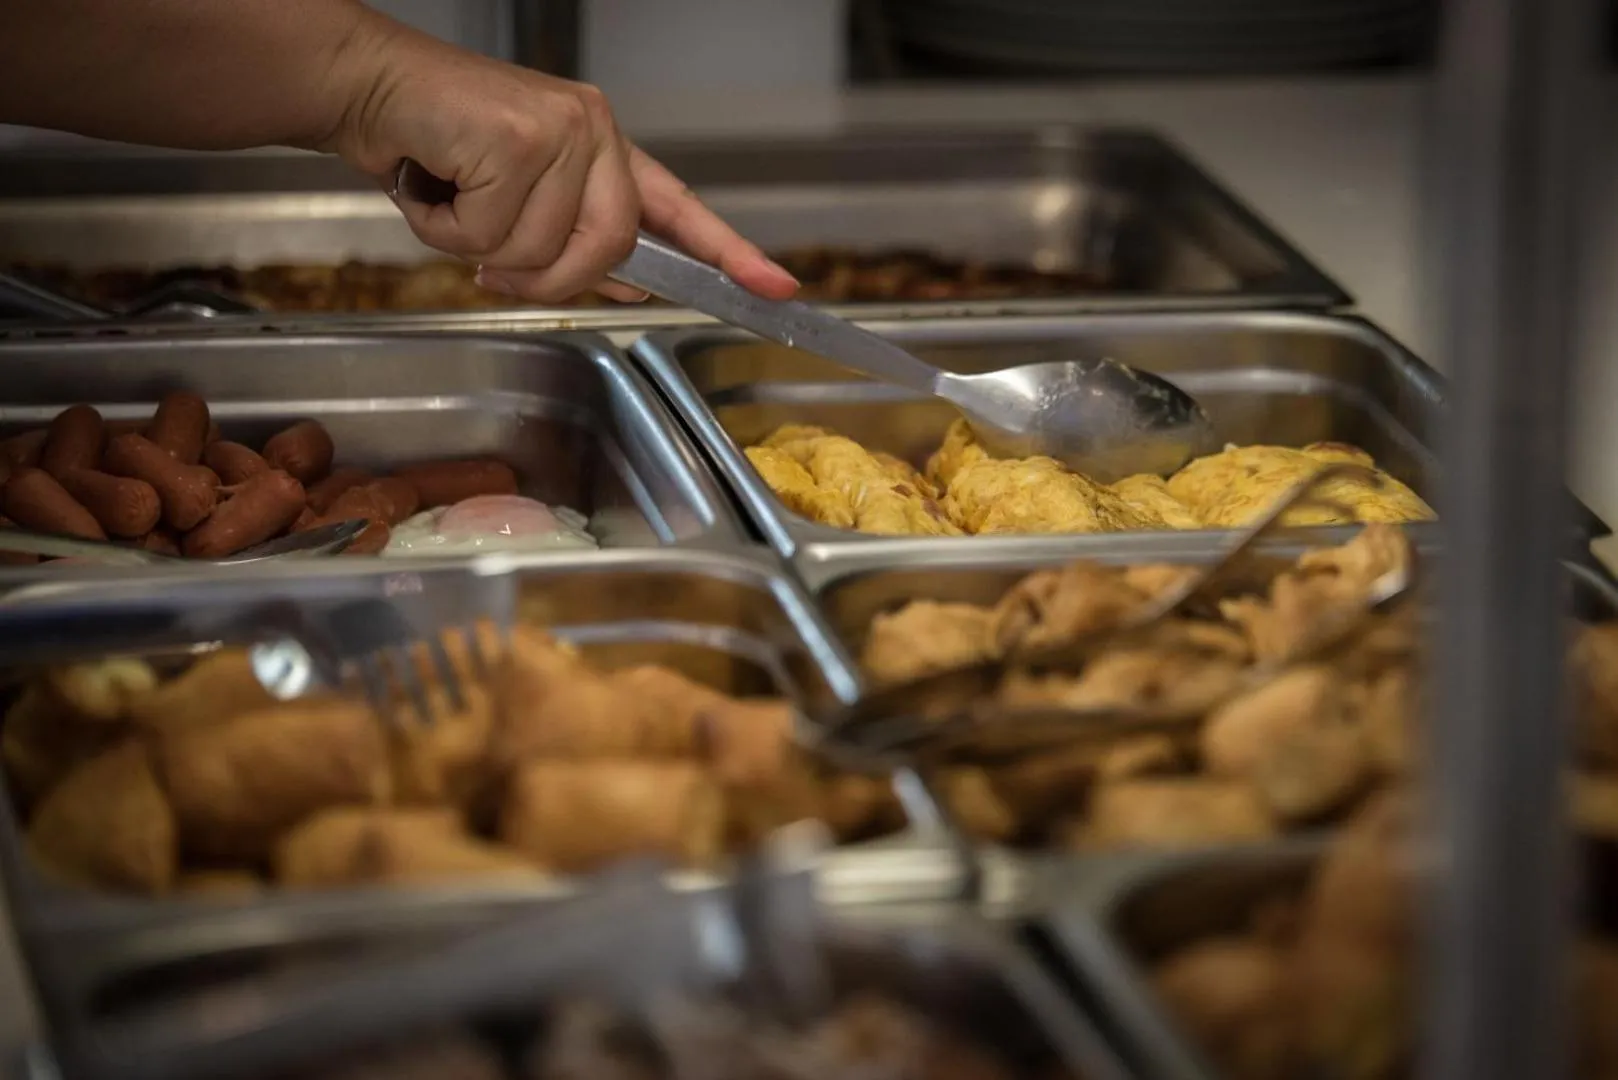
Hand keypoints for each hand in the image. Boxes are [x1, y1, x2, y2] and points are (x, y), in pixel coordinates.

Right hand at [326, 18, 797, 303]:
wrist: (370, 89)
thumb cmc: (438, 146)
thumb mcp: (517, 206)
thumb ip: (574, 243)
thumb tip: (624, 285)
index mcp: (602, 151)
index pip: (678, 208)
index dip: (729, 252)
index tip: (777, 288)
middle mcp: (593, 134)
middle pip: (607, 250)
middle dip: (543, 277)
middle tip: (490, 263)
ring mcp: (561, 130)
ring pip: (543, 251)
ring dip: (480, 250)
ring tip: (450, 202)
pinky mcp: (519, 136)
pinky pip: (494, 232)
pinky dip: (447, 229)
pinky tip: (432, 184)